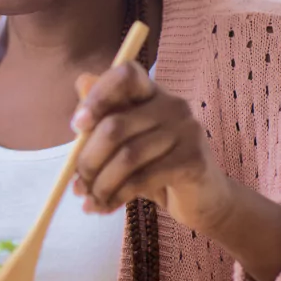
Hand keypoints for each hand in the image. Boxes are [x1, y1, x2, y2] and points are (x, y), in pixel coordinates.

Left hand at [70, 63, 231, 229]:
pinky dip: (117, 196)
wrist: (204, 201)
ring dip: (100, 184)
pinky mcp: (193, 160)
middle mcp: (173, 105)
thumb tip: (81, 82)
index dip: (98, 96)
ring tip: (89, 200)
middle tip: (76, 185)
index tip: (77, 126)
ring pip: (126, 156)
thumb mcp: (126, 144)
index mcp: (153, 94)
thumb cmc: (157, 169)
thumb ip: (104, 118)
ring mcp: (187, 130)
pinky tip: (107, 206)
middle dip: (87, 160)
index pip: (126, 74)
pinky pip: (143, 178)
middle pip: (115, 126)